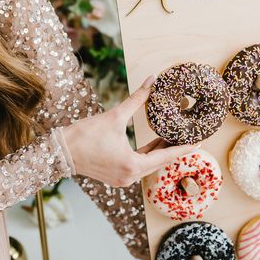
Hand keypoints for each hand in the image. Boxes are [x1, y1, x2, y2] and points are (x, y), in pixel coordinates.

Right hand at [62, 75, 198, 186]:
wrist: (60, 151)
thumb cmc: (85, 135)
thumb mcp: (115, 116)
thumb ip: (137, 99)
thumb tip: (151, 80)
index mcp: (133, 165)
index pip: (166, 156)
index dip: (184, 148)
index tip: (199, 143)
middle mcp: (130, 176)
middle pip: (160, 162)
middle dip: (174, 148)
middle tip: (190, 136)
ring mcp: (124, 179)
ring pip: (150, 164)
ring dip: (161, 151)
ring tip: (174, 136)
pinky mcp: (118, 177)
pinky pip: (140, 166)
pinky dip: (148, 155)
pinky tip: (156, 143)